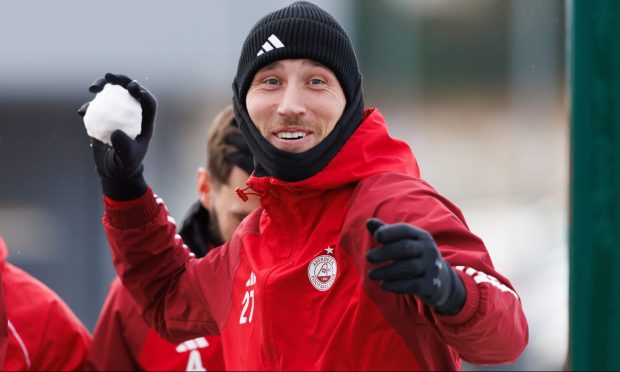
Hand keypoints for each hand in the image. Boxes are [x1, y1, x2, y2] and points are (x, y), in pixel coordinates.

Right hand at [78, 73, 156, 199]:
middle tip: (108, 76)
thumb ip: (124, 146)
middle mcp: (133, 114)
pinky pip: (97, 107)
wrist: (114, 171)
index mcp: (145, 121)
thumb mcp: (127, 158)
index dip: (141, 91)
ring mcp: (118, 115)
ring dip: (102, 87)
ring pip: (113, 95)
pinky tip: (82, 112)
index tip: (132, 87)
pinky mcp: (104, 118)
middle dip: (120, 80)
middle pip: (129, 92)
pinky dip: (89, 107)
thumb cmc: (126, 165)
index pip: (147, 101)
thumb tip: (116, 132)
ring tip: (93, 88)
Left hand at [366, 218, 464, 313]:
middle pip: (405, 248)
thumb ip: (385, 232)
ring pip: (409, 267)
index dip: (389, 232)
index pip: (405, 230)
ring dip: (386, 271)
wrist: (439, 279)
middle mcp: (429, 250)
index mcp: (421, 236)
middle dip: (385, 252)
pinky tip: (383, 285)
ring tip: (370, 274)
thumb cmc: (413, 256)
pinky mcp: (431, 285)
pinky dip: (396, 285)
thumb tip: (368, 222)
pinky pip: (413, 285)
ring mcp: (432, 267)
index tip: (376, 237)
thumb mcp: (402, 242)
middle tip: (368, 257)